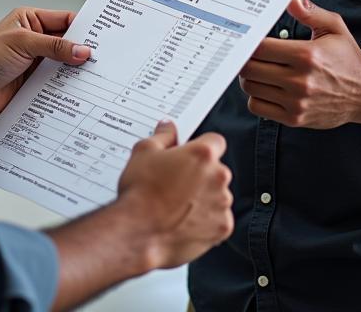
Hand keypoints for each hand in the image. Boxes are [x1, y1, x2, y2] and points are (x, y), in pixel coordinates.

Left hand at [0, 7, 90, 118]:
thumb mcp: (23, 43)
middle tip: (101, 58)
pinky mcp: (34, 84)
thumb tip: (81, 50)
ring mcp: (35, 63)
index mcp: (31, 20)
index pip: (64, 20)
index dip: (83, 28)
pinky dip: (65, 88)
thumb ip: (54, 47)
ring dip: (74, 71)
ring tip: (93, 76)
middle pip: (67, 44)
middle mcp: (35, 40)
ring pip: (63, 65)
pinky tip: (77, 91)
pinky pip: (56, 84)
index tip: (101, 36)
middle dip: (81, 51)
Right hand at [116, 120, 233, 269]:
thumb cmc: (141, 194)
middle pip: (216, 170)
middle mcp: (218, 177)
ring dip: (205, 198)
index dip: (202, 148)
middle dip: (201, 175)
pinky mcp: (222, 228)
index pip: (215, 142)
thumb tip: (168, 127)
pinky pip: (219, 219)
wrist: (139, 233)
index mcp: (202, 154)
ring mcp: (222, 204)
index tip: (191, 155)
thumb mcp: (144, 151)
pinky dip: (206, 221)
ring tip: (177, 205)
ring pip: (218, 195)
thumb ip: (162, 136)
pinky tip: (185, 221)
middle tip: (177, 183)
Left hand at [238, 0, 360, 128]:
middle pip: (250, 69)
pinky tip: (265, 87)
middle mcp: (300, 81)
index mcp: (306, 55)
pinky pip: (257, 107)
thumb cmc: (347, 58)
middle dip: (244, 59)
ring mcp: (296, 102)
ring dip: (249, 77)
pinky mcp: (295, 119)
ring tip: (258, 69)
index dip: (249, 42)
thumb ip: (310, 12)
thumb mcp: (334, 27)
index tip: (248, 38)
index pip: (260, 48)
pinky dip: (256, 96)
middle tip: (248, 53)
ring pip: (251, 88)